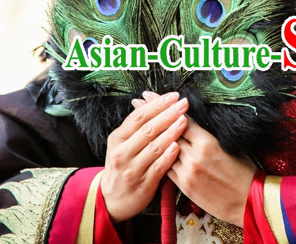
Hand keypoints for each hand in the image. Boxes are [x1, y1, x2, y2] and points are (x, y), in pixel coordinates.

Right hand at [101, 91, 188, 222]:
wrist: (111, 200)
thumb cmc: (123, 164)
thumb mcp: (122, 143)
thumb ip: (137, 125)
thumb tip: (150, 98)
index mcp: (118, 138)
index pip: (139, 117)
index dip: (157, 105)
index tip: (174, 96)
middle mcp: (122, 153)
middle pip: (147, 130)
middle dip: (168, 114)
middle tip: (183, 104)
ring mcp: (131, 170)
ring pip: (154, 147)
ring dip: (171, 132)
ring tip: (184, 121)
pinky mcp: (142, 185)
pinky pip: (157, 168)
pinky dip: (168, 156)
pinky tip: (178, 146)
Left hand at [168, 118, 256, 226]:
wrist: (248, 201)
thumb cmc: (244, 171)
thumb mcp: (229, 145)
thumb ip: (208, 135)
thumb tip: (195, 124)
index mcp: (207, 143)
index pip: (184, 122)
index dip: (177, 113)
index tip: (173, 106)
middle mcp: (194, 157)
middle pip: (172, 136)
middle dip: (168, 126)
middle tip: (166, 120)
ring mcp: (187, 174)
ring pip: (166, 153)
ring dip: (165, 144)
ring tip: (163, 137)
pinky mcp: (184, 188)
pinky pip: (168, 169)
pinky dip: (166, 160)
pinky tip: (167, 155)